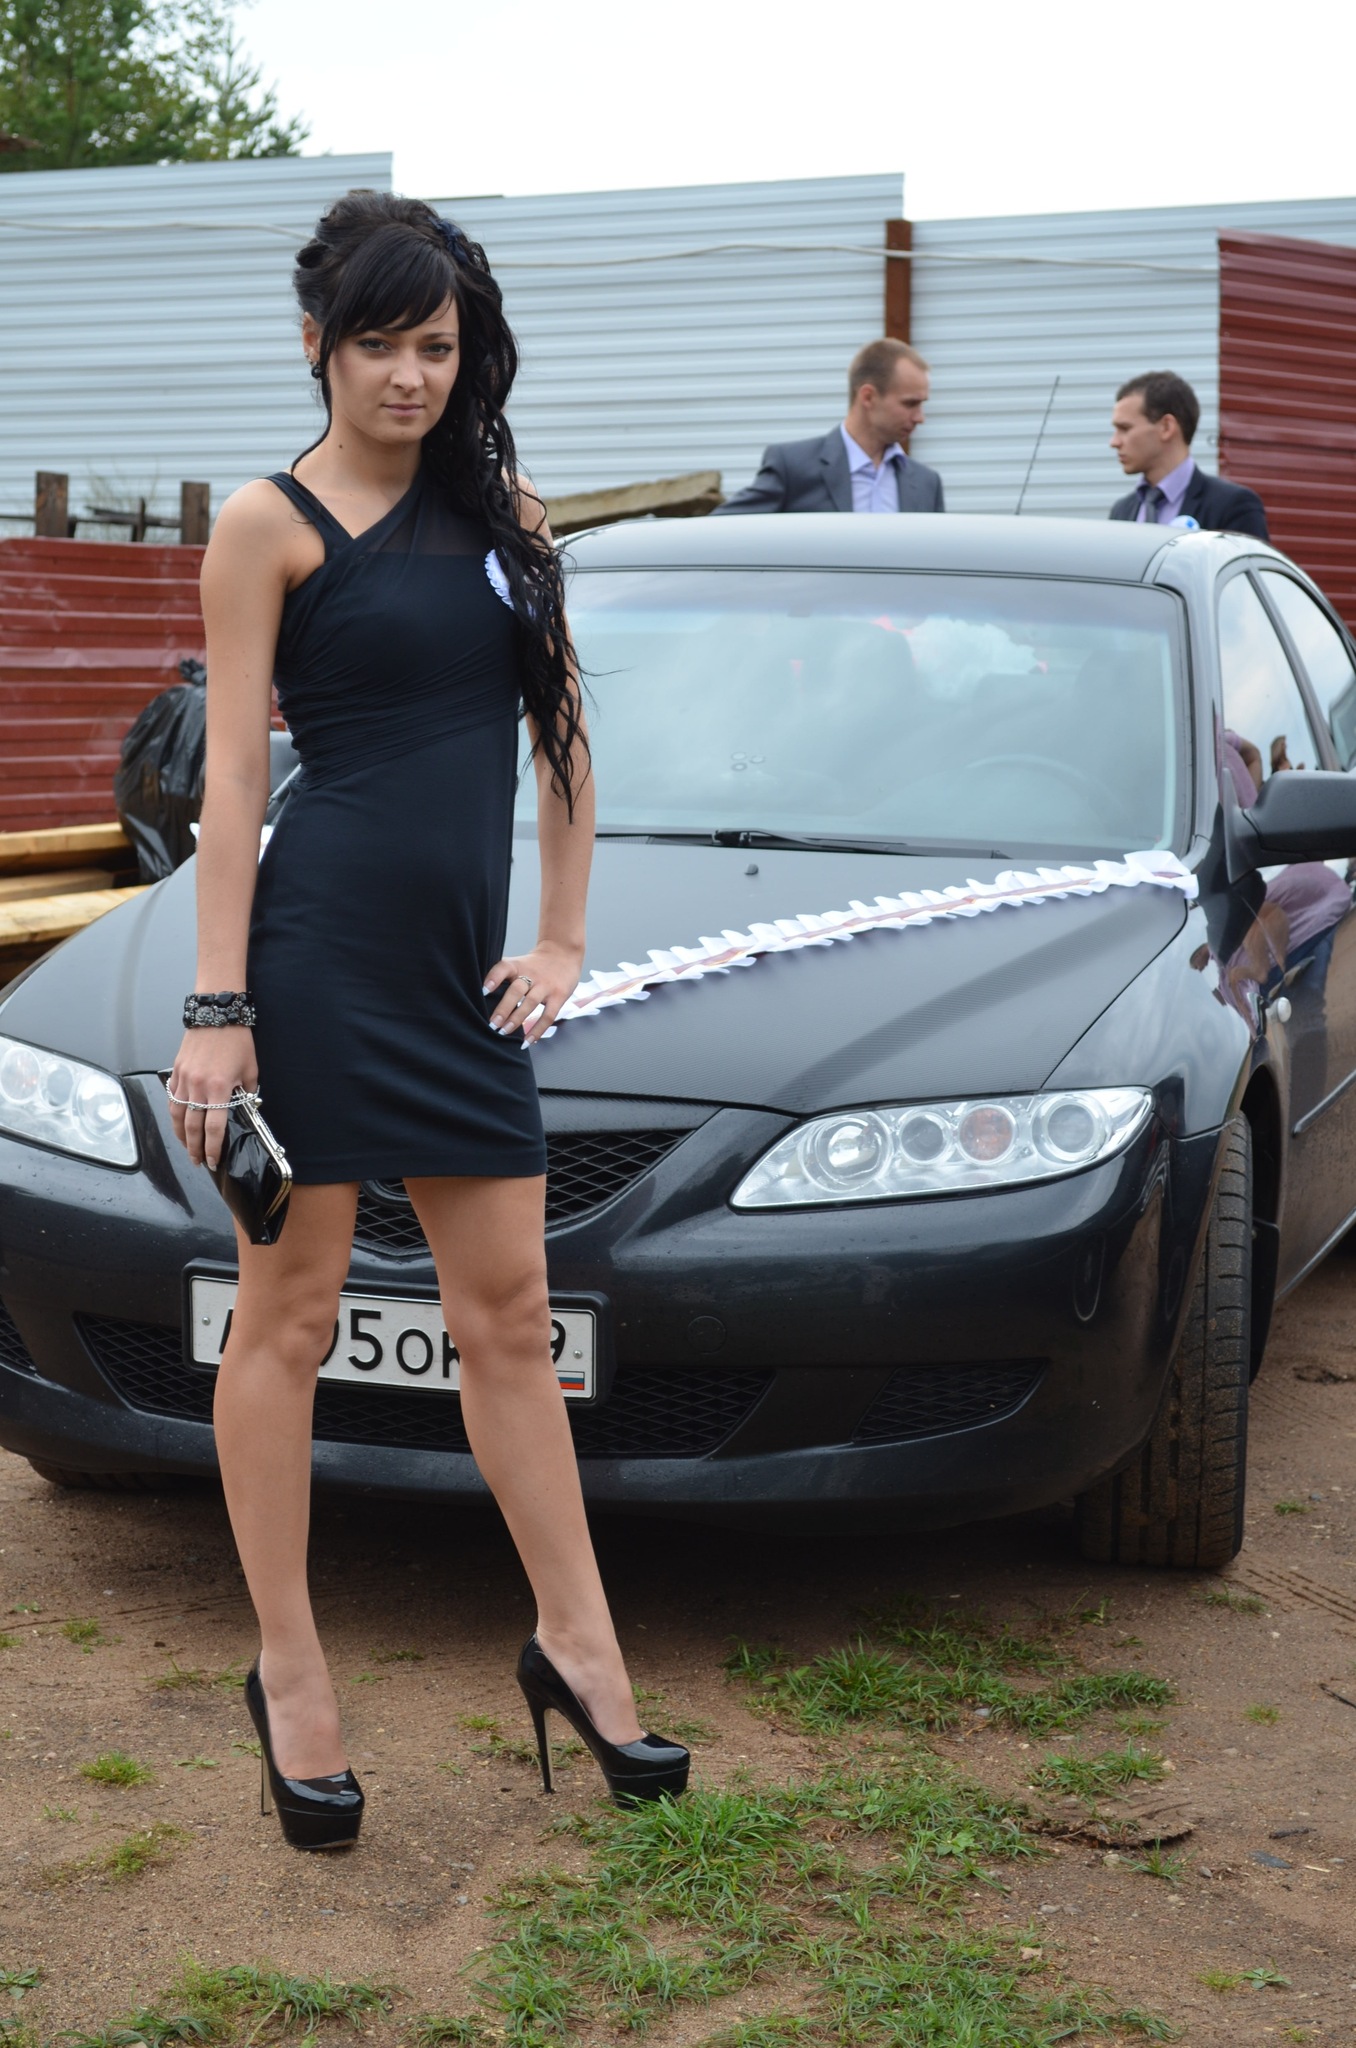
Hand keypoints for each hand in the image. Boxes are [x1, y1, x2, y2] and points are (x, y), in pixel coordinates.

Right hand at [167, 1026, 257, 1170]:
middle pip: (192, 1127)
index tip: (214, 1160)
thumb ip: (247, 1092)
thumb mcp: (251, 1069)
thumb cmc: (237, 1041)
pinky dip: (174, 1114)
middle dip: (195, 1148)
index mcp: (219, 1088)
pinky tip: (178, 1123)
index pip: (214, 1128)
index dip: (213, 1148)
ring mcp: (184, 1079)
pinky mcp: (176, 1072)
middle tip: (198, 1161)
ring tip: (187, 1148)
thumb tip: (245, 1108)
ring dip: (181, 1136)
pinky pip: (171, 1099)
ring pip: (177, 1115)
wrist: (216, 1015)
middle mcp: (198, 1086)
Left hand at [484, 940, 583, 1042]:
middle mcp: (532, 974)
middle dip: (503, 1009)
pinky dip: (537, 1030)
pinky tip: (527, 1041)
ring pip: (530, 1003)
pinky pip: (548, 1016)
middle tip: (493, 1024)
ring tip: (504, 1032)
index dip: (493, 978)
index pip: (504, 968)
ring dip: (516, 1019)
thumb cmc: (535, 964)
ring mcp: (546, 986)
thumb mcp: (519, 963)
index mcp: (518, 965)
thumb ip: (505, 977)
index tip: (483, 991)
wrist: (563, 953)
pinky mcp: (559, 996)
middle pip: (516, 990)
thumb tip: (484, 1000)